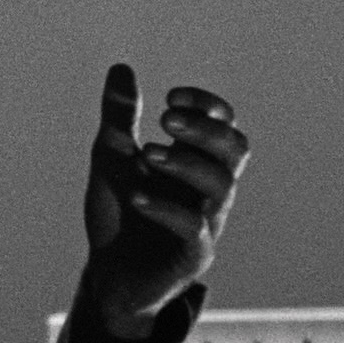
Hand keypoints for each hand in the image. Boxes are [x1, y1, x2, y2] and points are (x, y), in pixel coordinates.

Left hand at [83, 64, 249, 336]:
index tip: (170, 97)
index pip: (225, 125)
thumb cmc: (118, 215)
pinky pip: (194, 227)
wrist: (107, 275)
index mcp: (196, 163)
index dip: (207, 108)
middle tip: (165, 119)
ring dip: (187, 162)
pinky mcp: (193, 256)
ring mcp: (206, 222)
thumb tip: (121, 68)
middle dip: (205, 129)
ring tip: (149, 152)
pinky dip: (166, 206)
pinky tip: (137, 194)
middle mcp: (208, 190)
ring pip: (222, 185)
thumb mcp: (110, 158)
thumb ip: (118, 117)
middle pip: (236, 149)